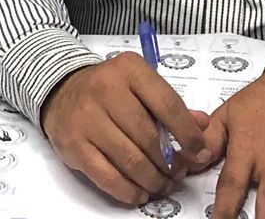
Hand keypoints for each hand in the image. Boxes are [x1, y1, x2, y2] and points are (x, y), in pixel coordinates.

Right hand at [41, 54, 208, 205]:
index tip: (200, 153)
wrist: (62, 89)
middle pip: (148, 137)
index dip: (188, 133)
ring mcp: (87, 118)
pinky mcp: (73, 144)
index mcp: (129, 70)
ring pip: (129, 159)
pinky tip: (139, 193)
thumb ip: (171, 104)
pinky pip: (105, 175)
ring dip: (152, 179)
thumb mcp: (140, 84)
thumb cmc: (109, 89)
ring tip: (162, 185)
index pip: (167, 104)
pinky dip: (126, 190)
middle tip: (178, 173)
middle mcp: (106, 90)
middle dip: (169, 163)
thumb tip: (202, 125)